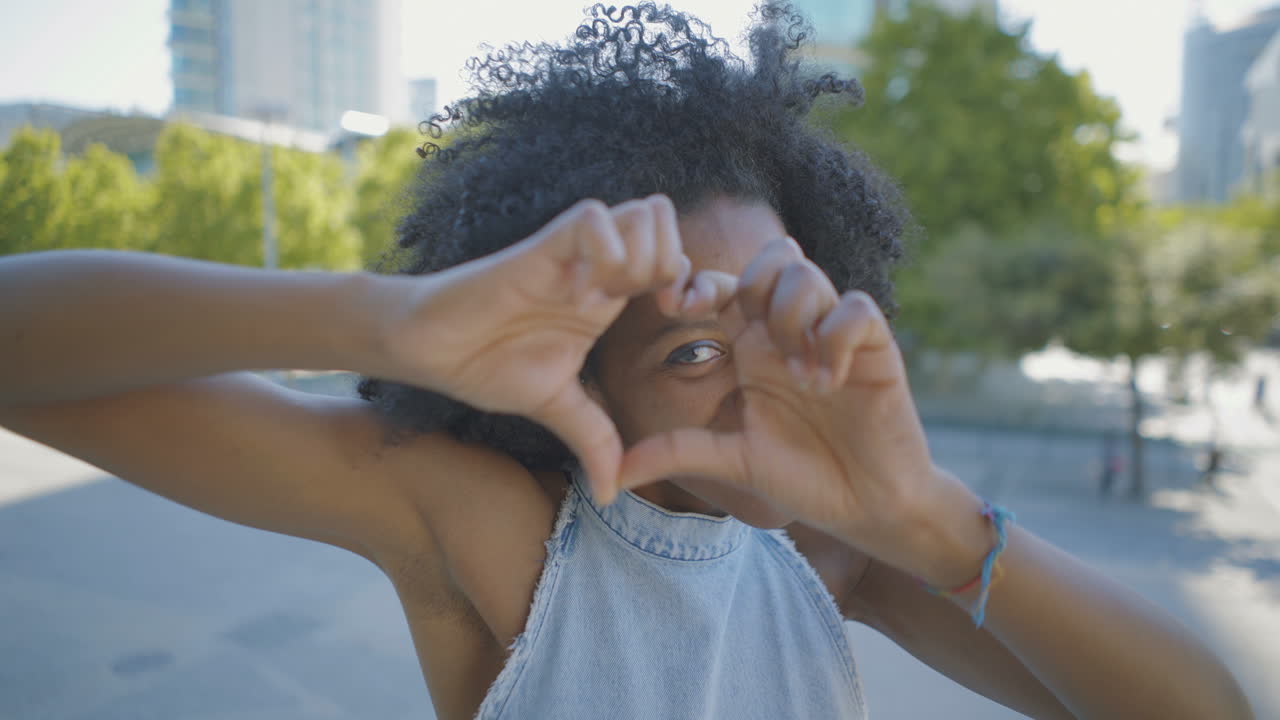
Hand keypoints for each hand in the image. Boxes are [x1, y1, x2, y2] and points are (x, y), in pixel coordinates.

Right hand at [371, 195, 735, 488]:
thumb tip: (610, 493)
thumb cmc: (487, 364)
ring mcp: (575, 253)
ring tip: (615, 297)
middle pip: (667, 226)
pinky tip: (582, 291)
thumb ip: (592, 439)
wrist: (431, 349)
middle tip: (658, 306)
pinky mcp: (543, 246)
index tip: (677, 320)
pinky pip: (594, 217)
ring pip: (642, 212)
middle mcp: (600, 268)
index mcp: (610, 297)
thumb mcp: (556, 406)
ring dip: (645, 254)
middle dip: (678, 265)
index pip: (676, 261)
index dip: (692, 286)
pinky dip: (603, 250)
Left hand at [616, 238, 980, 581]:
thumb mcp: (732, 461)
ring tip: (801, 378)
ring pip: (806, 274)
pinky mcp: (876, 347)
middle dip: (751, 287)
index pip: (723, 286)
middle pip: (770, 260)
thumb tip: (614, 473)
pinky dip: (836, 336)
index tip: (673, 305)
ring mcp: (835, 335)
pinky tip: (831, 380)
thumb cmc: (804, 478)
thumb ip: (678, 452)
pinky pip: (855, 307)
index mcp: (753, 347)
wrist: (869, 506)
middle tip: (748, 341)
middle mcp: (792, 331)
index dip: (695, 281)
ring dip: (794, 318)